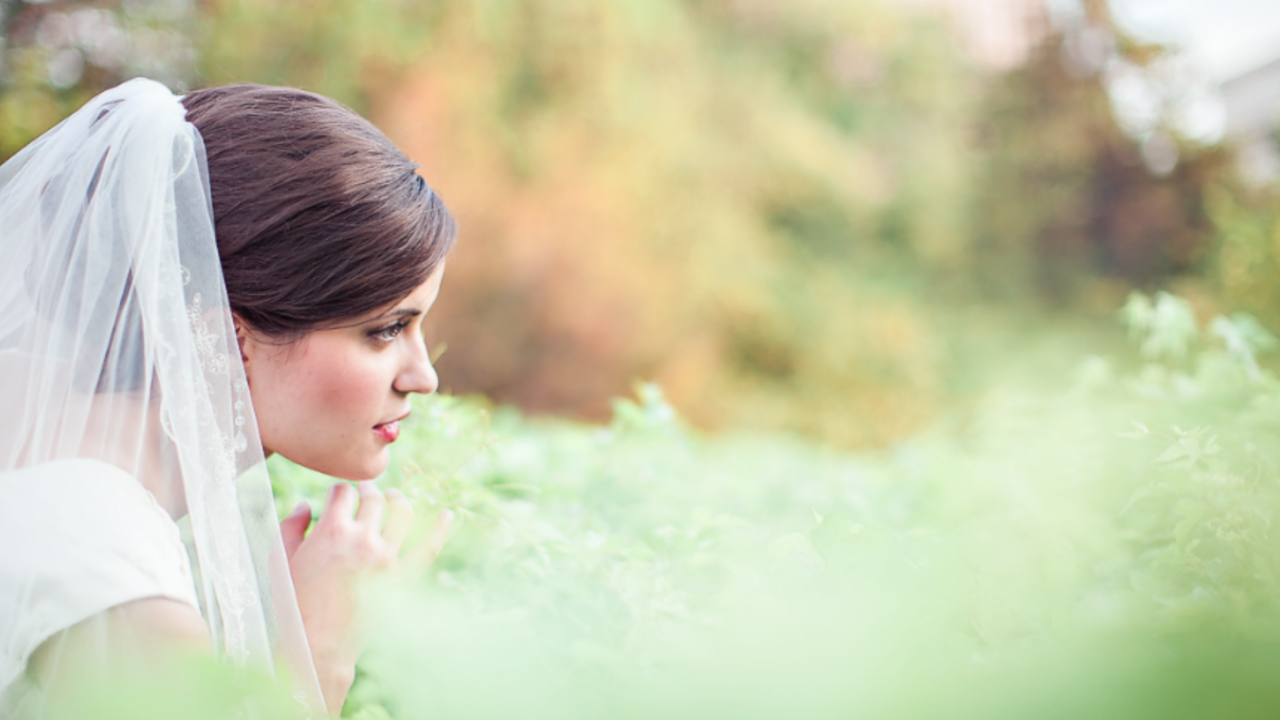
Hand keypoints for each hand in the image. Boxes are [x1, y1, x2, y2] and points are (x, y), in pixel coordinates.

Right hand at [280, 481, 451, 714]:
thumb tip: (304, 504)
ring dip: (398, 499)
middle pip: (373, 499)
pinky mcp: (402, 578)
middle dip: (367, 489)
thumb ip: (291, 525)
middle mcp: (363, 539)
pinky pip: (429, 549)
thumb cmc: (293, 601)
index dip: (339, 490)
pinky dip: (441, 530)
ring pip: (402, 514)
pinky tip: (447, 516)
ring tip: (394, 497)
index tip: (338, 496)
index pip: (343, 491)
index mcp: (333, 530)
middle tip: (366, 489)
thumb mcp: (281, 558)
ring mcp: (386, 558)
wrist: (316, 643)